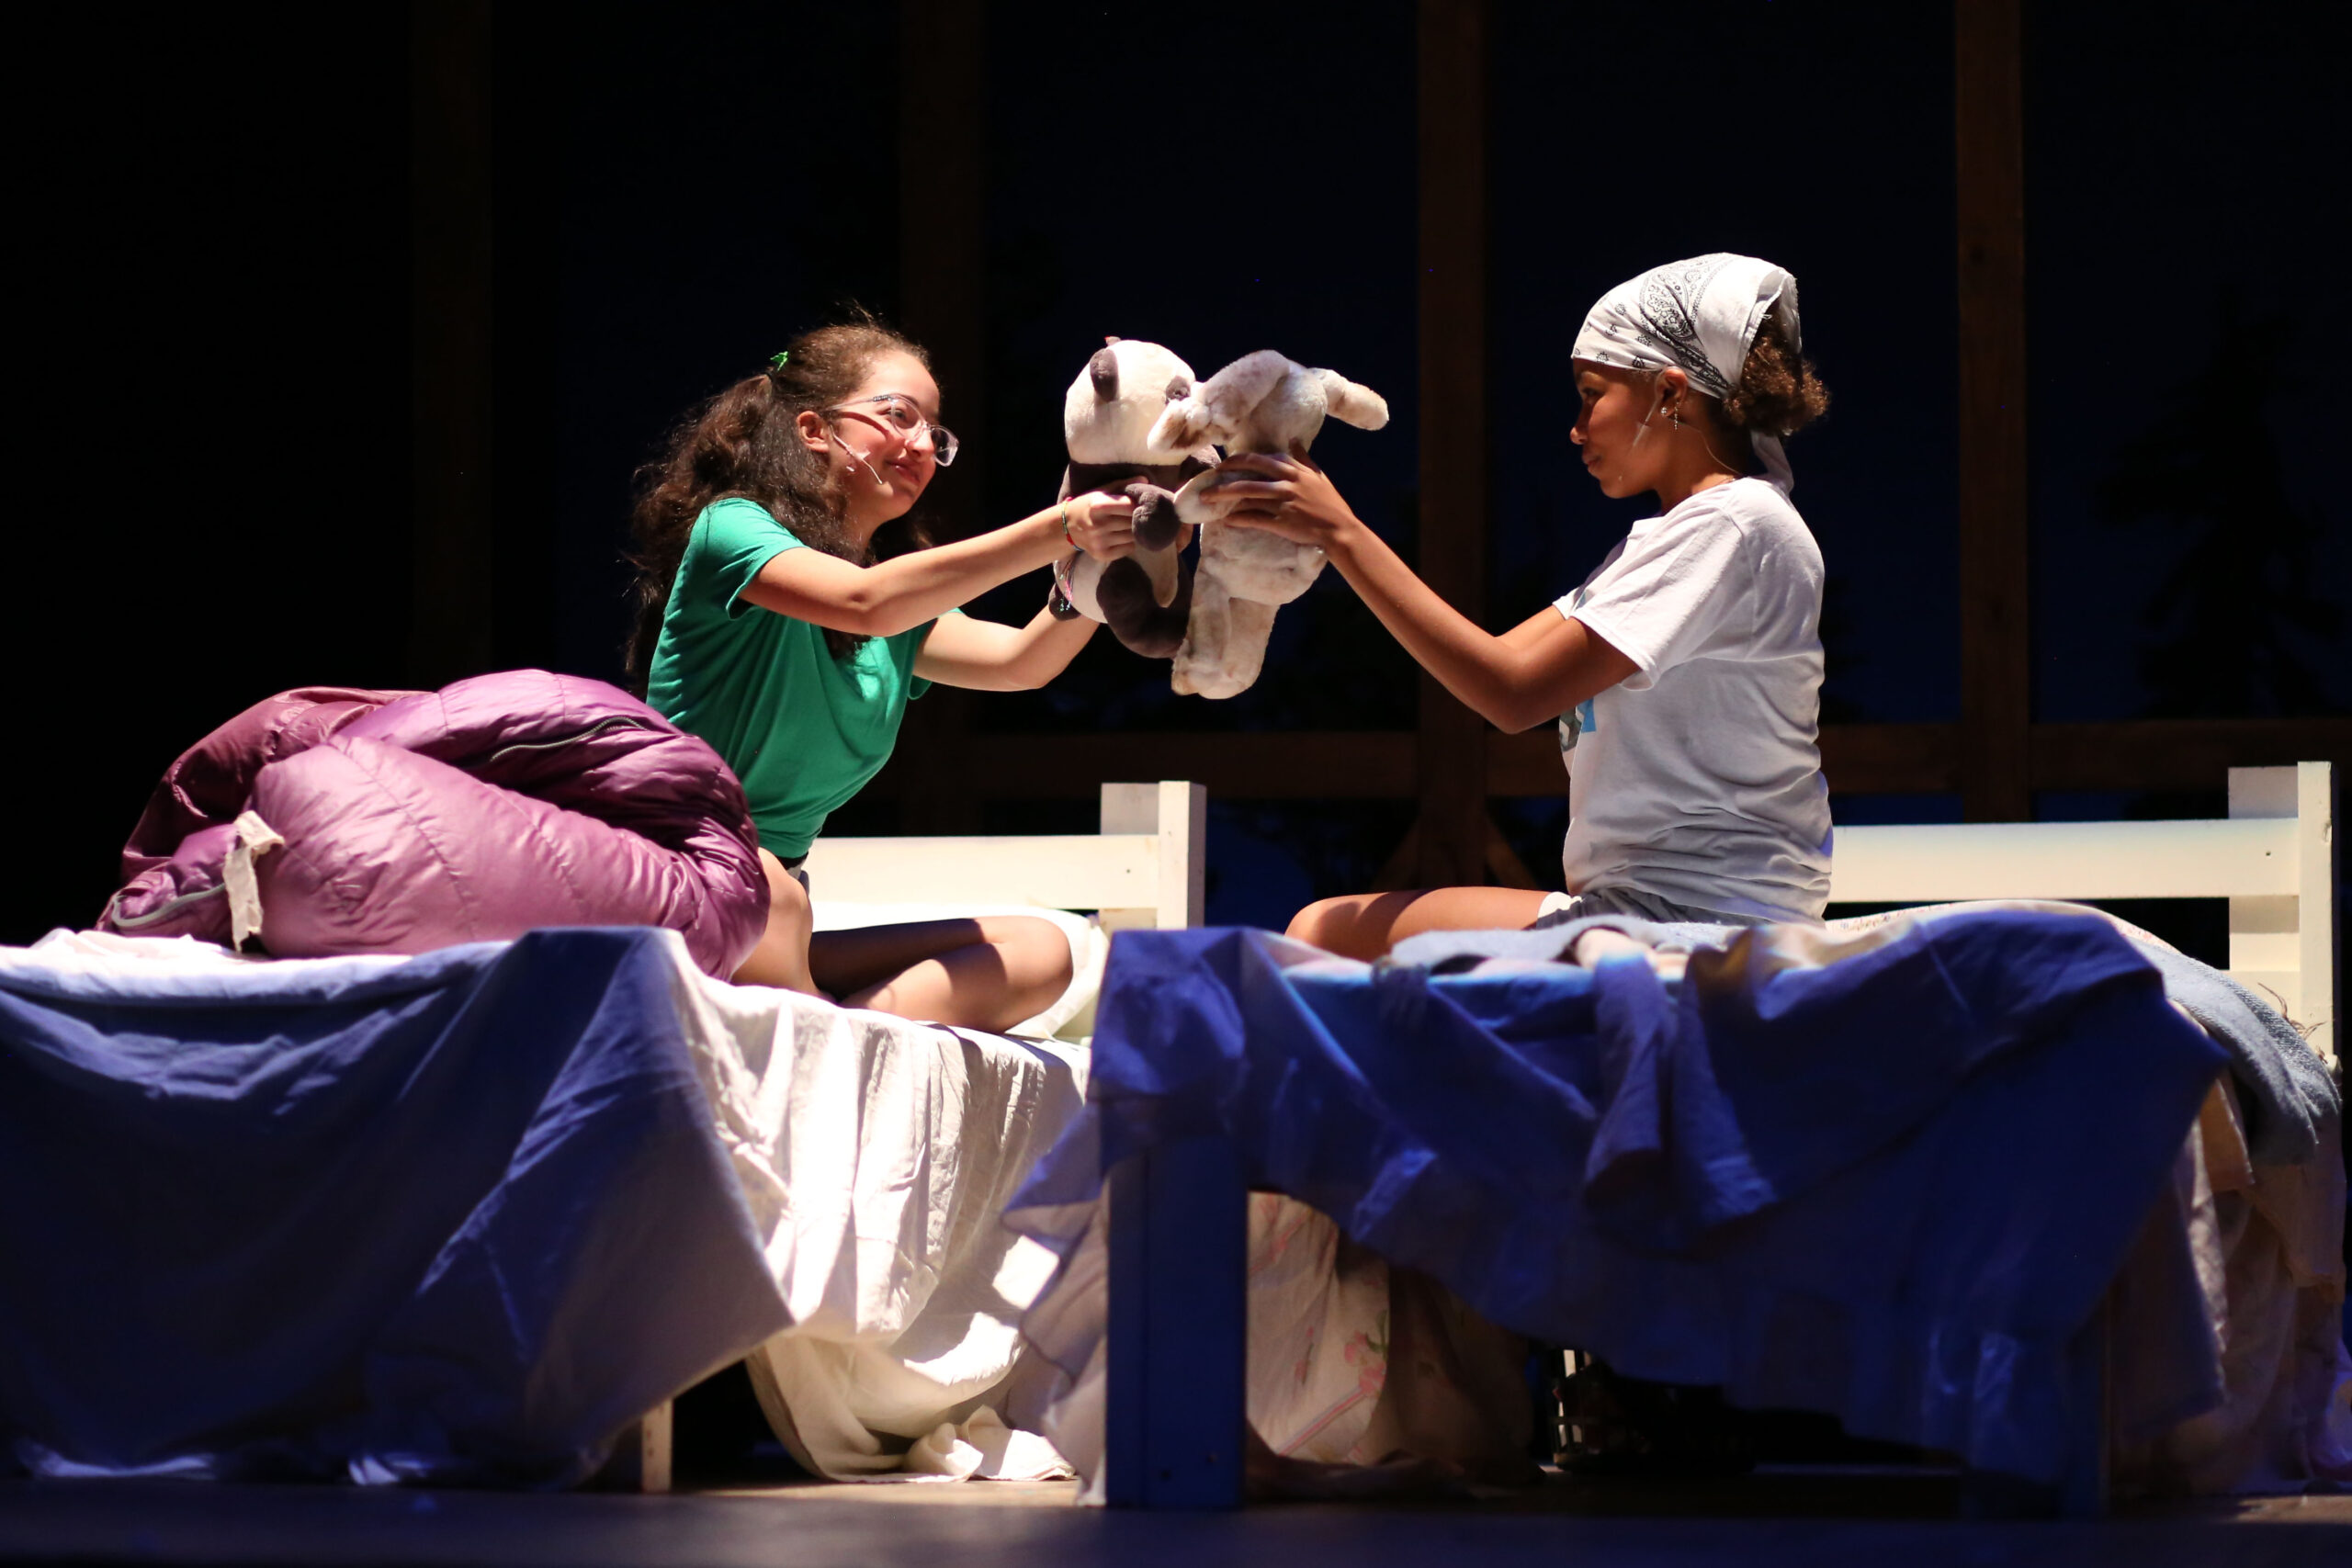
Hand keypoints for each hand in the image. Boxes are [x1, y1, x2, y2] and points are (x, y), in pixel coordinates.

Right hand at [1063, 491, 1136, 561]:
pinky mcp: (1102, 555)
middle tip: (1133, 515)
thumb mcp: (1101, 491)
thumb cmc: (1087, 505)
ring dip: (1133, 530)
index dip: (1137, 504)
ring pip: (1132, 536)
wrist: (1066, 526)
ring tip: (1126, 525)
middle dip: (1135, 518)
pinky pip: (1129, 548)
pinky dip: (1129, 542)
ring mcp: (1099, 542)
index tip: (1138, 504)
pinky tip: (1120, 536)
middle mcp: (1097, 525)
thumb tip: (1145, 480)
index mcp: (1097, 506)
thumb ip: (1123, 485)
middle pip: (1131, 522)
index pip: (1129, 506)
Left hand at [1203, 453, 1362, 550]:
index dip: (1241, 459)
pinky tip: (1224, 519)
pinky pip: (1253, 518)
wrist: (1339, 529)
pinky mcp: (1281, 521)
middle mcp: (1287, 482)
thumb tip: (1294, 440)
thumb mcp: (1319, 476)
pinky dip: (1237, 518)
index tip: (1227, 463)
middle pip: (1249, 472)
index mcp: (1294, 470)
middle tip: (1211, 476)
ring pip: (1247, 494)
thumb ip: (1304, 458)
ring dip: (1223, 495)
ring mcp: (1283, 502)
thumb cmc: (1330, 503)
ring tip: (1206, 498)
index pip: (1262, 458)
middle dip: (1226, 472)